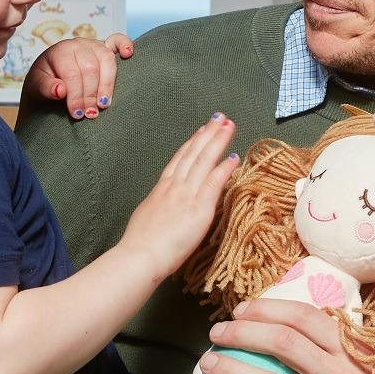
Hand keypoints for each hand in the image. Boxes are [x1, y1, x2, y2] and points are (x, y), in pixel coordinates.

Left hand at [25, 31, 133, 118]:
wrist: (50, 78)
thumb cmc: (45, 83)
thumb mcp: (36, 87)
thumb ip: (46, 88)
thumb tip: (60, 91)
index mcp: (60, 51)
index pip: (72, 73)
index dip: (76, 95)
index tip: (77, 114)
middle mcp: (78, 44)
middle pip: (90, 69)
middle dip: (90, 94)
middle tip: (89, 114)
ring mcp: (94, 44)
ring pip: (107, 60)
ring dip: (107, 84)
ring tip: (103, 104)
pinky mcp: (106, 48)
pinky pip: (118, 41)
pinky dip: (125, 45)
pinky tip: (128, 54)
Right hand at [117, 115, 238, 278]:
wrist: (140, 255)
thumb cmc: (140, 245)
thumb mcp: (146, 217)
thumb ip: (158, 207)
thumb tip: (163, 205)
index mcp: (161, 190)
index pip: (179, 160)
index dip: (192, 144)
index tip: (201, 131)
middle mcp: (174, 187)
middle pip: (193, 154)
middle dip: (207, 134)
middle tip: (219, 118)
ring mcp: (187, 195)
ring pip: (204, 161)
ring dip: (218, 142)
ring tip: (229, 126)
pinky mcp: (199, 207)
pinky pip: (214, 182)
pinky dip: (225, 168)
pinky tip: (235, 156)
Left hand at [200, 298, 374, 373]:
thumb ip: (347, 346)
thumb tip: (306, 323)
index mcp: (357, 353)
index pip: (305, 318)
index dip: (268, 309)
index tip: (242, 310)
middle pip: (282, 343)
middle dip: (241, 333)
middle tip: (217, 334)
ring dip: (232, 370)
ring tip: (208, 365)